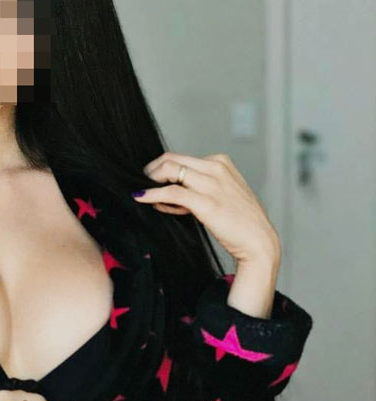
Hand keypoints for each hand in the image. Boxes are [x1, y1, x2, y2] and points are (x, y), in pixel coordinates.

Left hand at [133, 151, 280, 266]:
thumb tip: (169, 196)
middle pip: (171, 159)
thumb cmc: (240, 222)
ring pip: (169, 170)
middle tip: (141, 185)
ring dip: (151, 182)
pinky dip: (152, 194)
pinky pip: (171, 193)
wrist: (258, 242)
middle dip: (152, 171)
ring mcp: (212, 184)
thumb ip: (199, 190)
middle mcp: (216, 168)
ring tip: (142, 195)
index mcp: (221, 162)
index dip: (164, 171)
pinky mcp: (206, 203)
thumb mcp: (222, 196)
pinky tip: (141, 198)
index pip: (181, 158)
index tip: (156, 186)